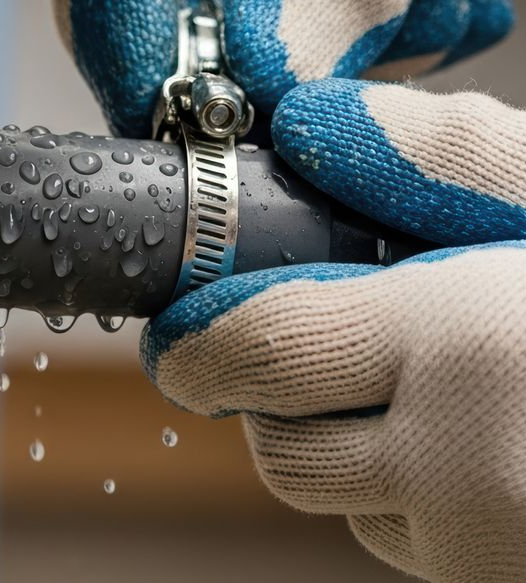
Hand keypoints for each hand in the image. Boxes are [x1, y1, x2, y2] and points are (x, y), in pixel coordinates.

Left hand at [142, 80, 525, 580]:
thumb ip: (431, 155)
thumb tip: (306, 126)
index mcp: (470, 346)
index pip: (263, 356)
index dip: (198, 343)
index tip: (176, 331)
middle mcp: (469, 471)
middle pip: (280, 445)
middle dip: (261, 395)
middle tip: (299, 332)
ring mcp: (490, 549)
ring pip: (335, 496)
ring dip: (329, 438)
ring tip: (401, 375)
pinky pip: (400, 536)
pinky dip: (392, 485)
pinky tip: (456, 431)